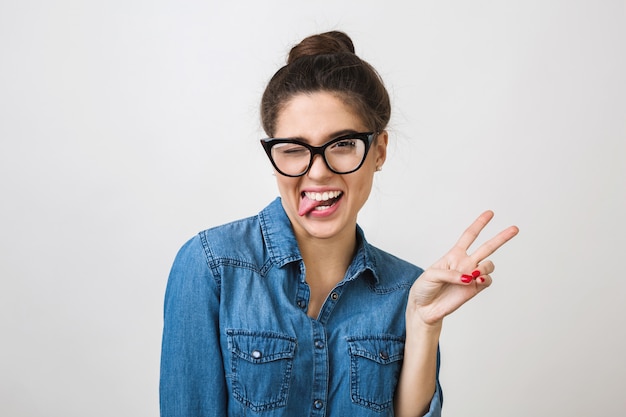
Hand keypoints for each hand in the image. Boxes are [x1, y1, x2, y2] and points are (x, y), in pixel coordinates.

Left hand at [407, 210, 518, 327]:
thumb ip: (450, 274)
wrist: (424, 308)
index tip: (490, 213)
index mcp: (454, 255)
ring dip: (485, 267)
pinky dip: (486, 279)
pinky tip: (478, 280)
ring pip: (489, 265)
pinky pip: (487, 281)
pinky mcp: (474, 290)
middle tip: (515, 228)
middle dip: (501, 237)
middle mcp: (465, 263)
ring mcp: (471, 276)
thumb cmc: (424, 288)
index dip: (479, 224)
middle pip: (487, 247)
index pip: (469, 236)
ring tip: (474, 275)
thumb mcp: (431, 275)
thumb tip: (468, 278)